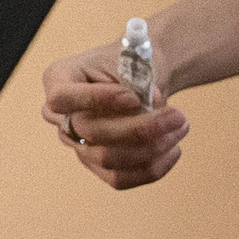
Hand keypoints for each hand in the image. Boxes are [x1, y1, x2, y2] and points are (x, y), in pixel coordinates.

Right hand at [40, 41, 186, 189]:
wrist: (143, 76)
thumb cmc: (132, 62)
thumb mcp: (130, 59)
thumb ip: (135, 82)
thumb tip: (150, 107)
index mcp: (58, 79)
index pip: (63, 98)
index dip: (96, 100)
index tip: (134, 97)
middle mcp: (59, 116)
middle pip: (90, 131)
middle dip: (139, 128)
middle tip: (177, 116)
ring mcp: (75, 143)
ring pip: (107, 159)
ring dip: (151, 148)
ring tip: (180, 127)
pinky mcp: (95, 165)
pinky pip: (119, 178)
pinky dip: (152, 168)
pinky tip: (174, 149)